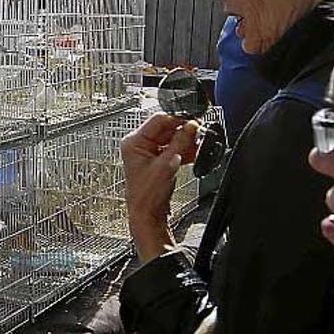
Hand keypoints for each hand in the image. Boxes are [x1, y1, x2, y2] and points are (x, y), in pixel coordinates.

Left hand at [120, 113, 199, 260]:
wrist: (147, 214)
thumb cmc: (147, 195)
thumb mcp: (167, 164)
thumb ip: (180, 143)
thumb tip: (191, 126)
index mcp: (134, 142)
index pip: (158, 120)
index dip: (177, 119)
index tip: (192, 121)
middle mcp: (139, 145)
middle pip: (165, 128)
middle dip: (183, 131)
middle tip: (198, 132)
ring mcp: (148, 152)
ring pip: (171, 138)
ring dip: (185, 141)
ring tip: (197, 144)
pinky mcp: (157, 160)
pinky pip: (172, 148)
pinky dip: (184, 150)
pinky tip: (194, 152)